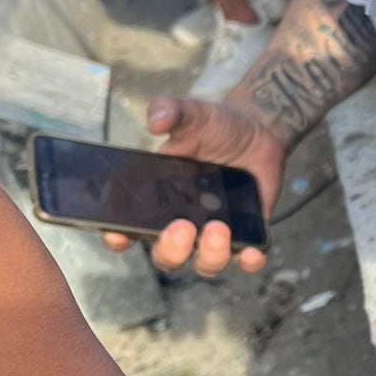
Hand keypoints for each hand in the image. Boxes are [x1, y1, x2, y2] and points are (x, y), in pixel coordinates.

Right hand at [102, 93, 284, 276]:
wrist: (257, 130)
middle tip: (183, 227)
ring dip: (209, 255)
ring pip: (204, 264)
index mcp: (157, 199)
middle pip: (167, 256)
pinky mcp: (245, 233)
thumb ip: (170, 111)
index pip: (129, 227)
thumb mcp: (192, 113)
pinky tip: (253, 252)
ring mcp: (213, 233)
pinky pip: (245, 259)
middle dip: (171, 250)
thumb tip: (156, 120)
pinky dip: (249, 261)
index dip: (119, 237)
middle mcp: (182, 223)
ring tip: (219, 229)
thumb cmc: (215, 126)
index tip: (118, 234)